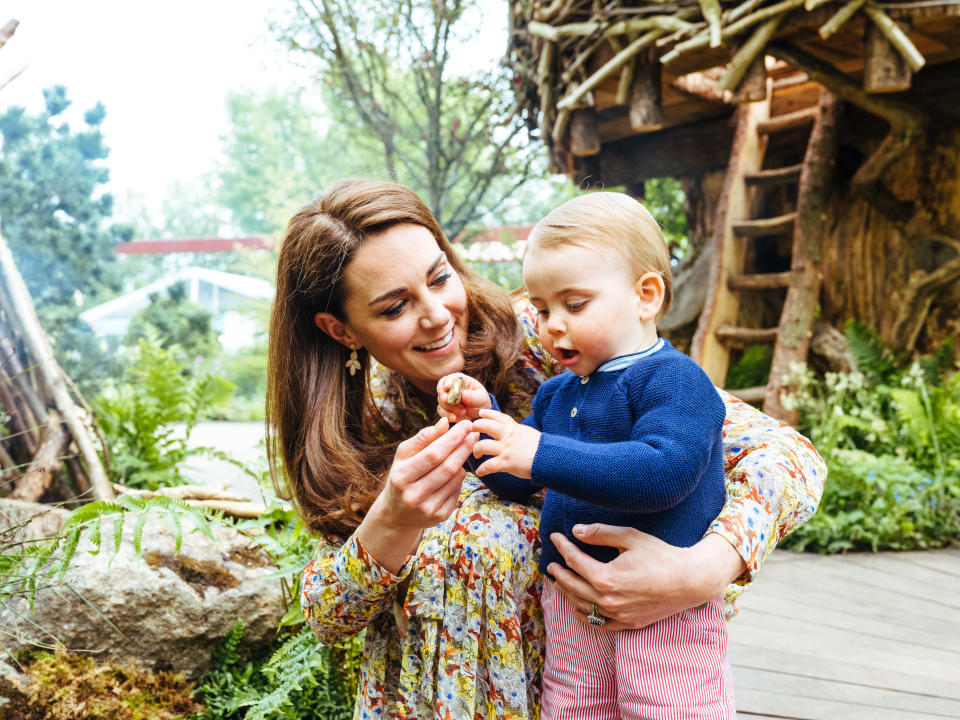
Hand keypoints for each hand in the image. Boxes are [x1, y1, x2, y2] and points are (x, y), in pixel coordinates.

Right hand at [372, 417, 477, 530]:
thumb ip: (423, 438)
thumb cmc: (402, 476)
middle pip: (447, 467)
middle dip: (463, 448)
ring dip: (462, 462)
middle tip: (474, 433)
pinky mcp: (439, 517)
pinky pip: (457, 491)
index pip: (433, 454)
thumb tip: (445, 422)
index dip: (452, 438)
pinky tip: (457, 470)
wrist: (396, 514)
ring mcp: (427, 509)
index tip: (465, 425)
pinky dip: (459, 478)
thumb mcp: (404, 455)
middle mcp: (413, 495)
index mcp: (402, 476)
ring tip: (464, 449)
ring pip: (455, 479)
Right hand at [436, 373, 490, 421]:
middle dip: (443, 396)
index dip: (447, 382)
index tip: (447, 388)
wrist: (480, 414)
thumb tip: (463, 394)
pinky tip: (454, 418)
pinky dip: (446, 415)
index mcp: (460, 381)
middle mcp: (451, 388)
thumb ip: (473, 396)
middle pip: (442, 389)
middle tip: (447, 400)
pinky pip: (441, 411)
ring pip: (441, 401)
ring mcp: (447, 399)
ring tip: (462, 412)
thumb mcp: (481, 398)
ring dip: (449, 407)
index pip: (450, 378)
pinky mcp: (446, 409)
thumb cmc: (481, 401)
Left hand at [471, 408, 539, 478]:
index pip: (498, 417)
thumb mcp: (528, 433)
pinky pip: (488, 466)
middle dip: (476, 426)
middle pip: (486, 426)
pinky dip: (482, 470)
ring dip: (476, 450)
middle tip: (471, 430)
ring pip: (482, 446)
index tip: (481, 413)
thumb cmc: (542, 448)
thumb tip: (513, 432)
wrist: (550, 458)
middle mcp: (508, 437)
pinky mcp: (506, 463)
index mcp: (514, 428)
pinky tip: (480, 472)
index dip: (488, 414)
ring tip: (476, 454)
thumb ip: (517, 432)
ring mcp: (505, 450)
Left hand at [547, 526, 744, 630]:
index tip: (555, 536)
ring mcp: (618, 615)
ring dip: (567, 593)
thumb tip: (577, 531)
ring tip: (559, 582)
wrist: (690, 581)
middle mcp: (608, 600)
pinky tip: (577, 611)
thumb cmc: (662, 556)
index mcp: (606, 577)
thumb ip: (601, 534)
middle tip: (551, 564)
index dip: (563, 547)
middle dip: (559, 573)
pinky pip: (600, 624)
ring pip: (583, 606)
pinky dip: (585, 617)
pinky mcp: (629, 623)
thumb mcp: (630, 537)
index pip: (575, 561)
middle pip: (573, 586)